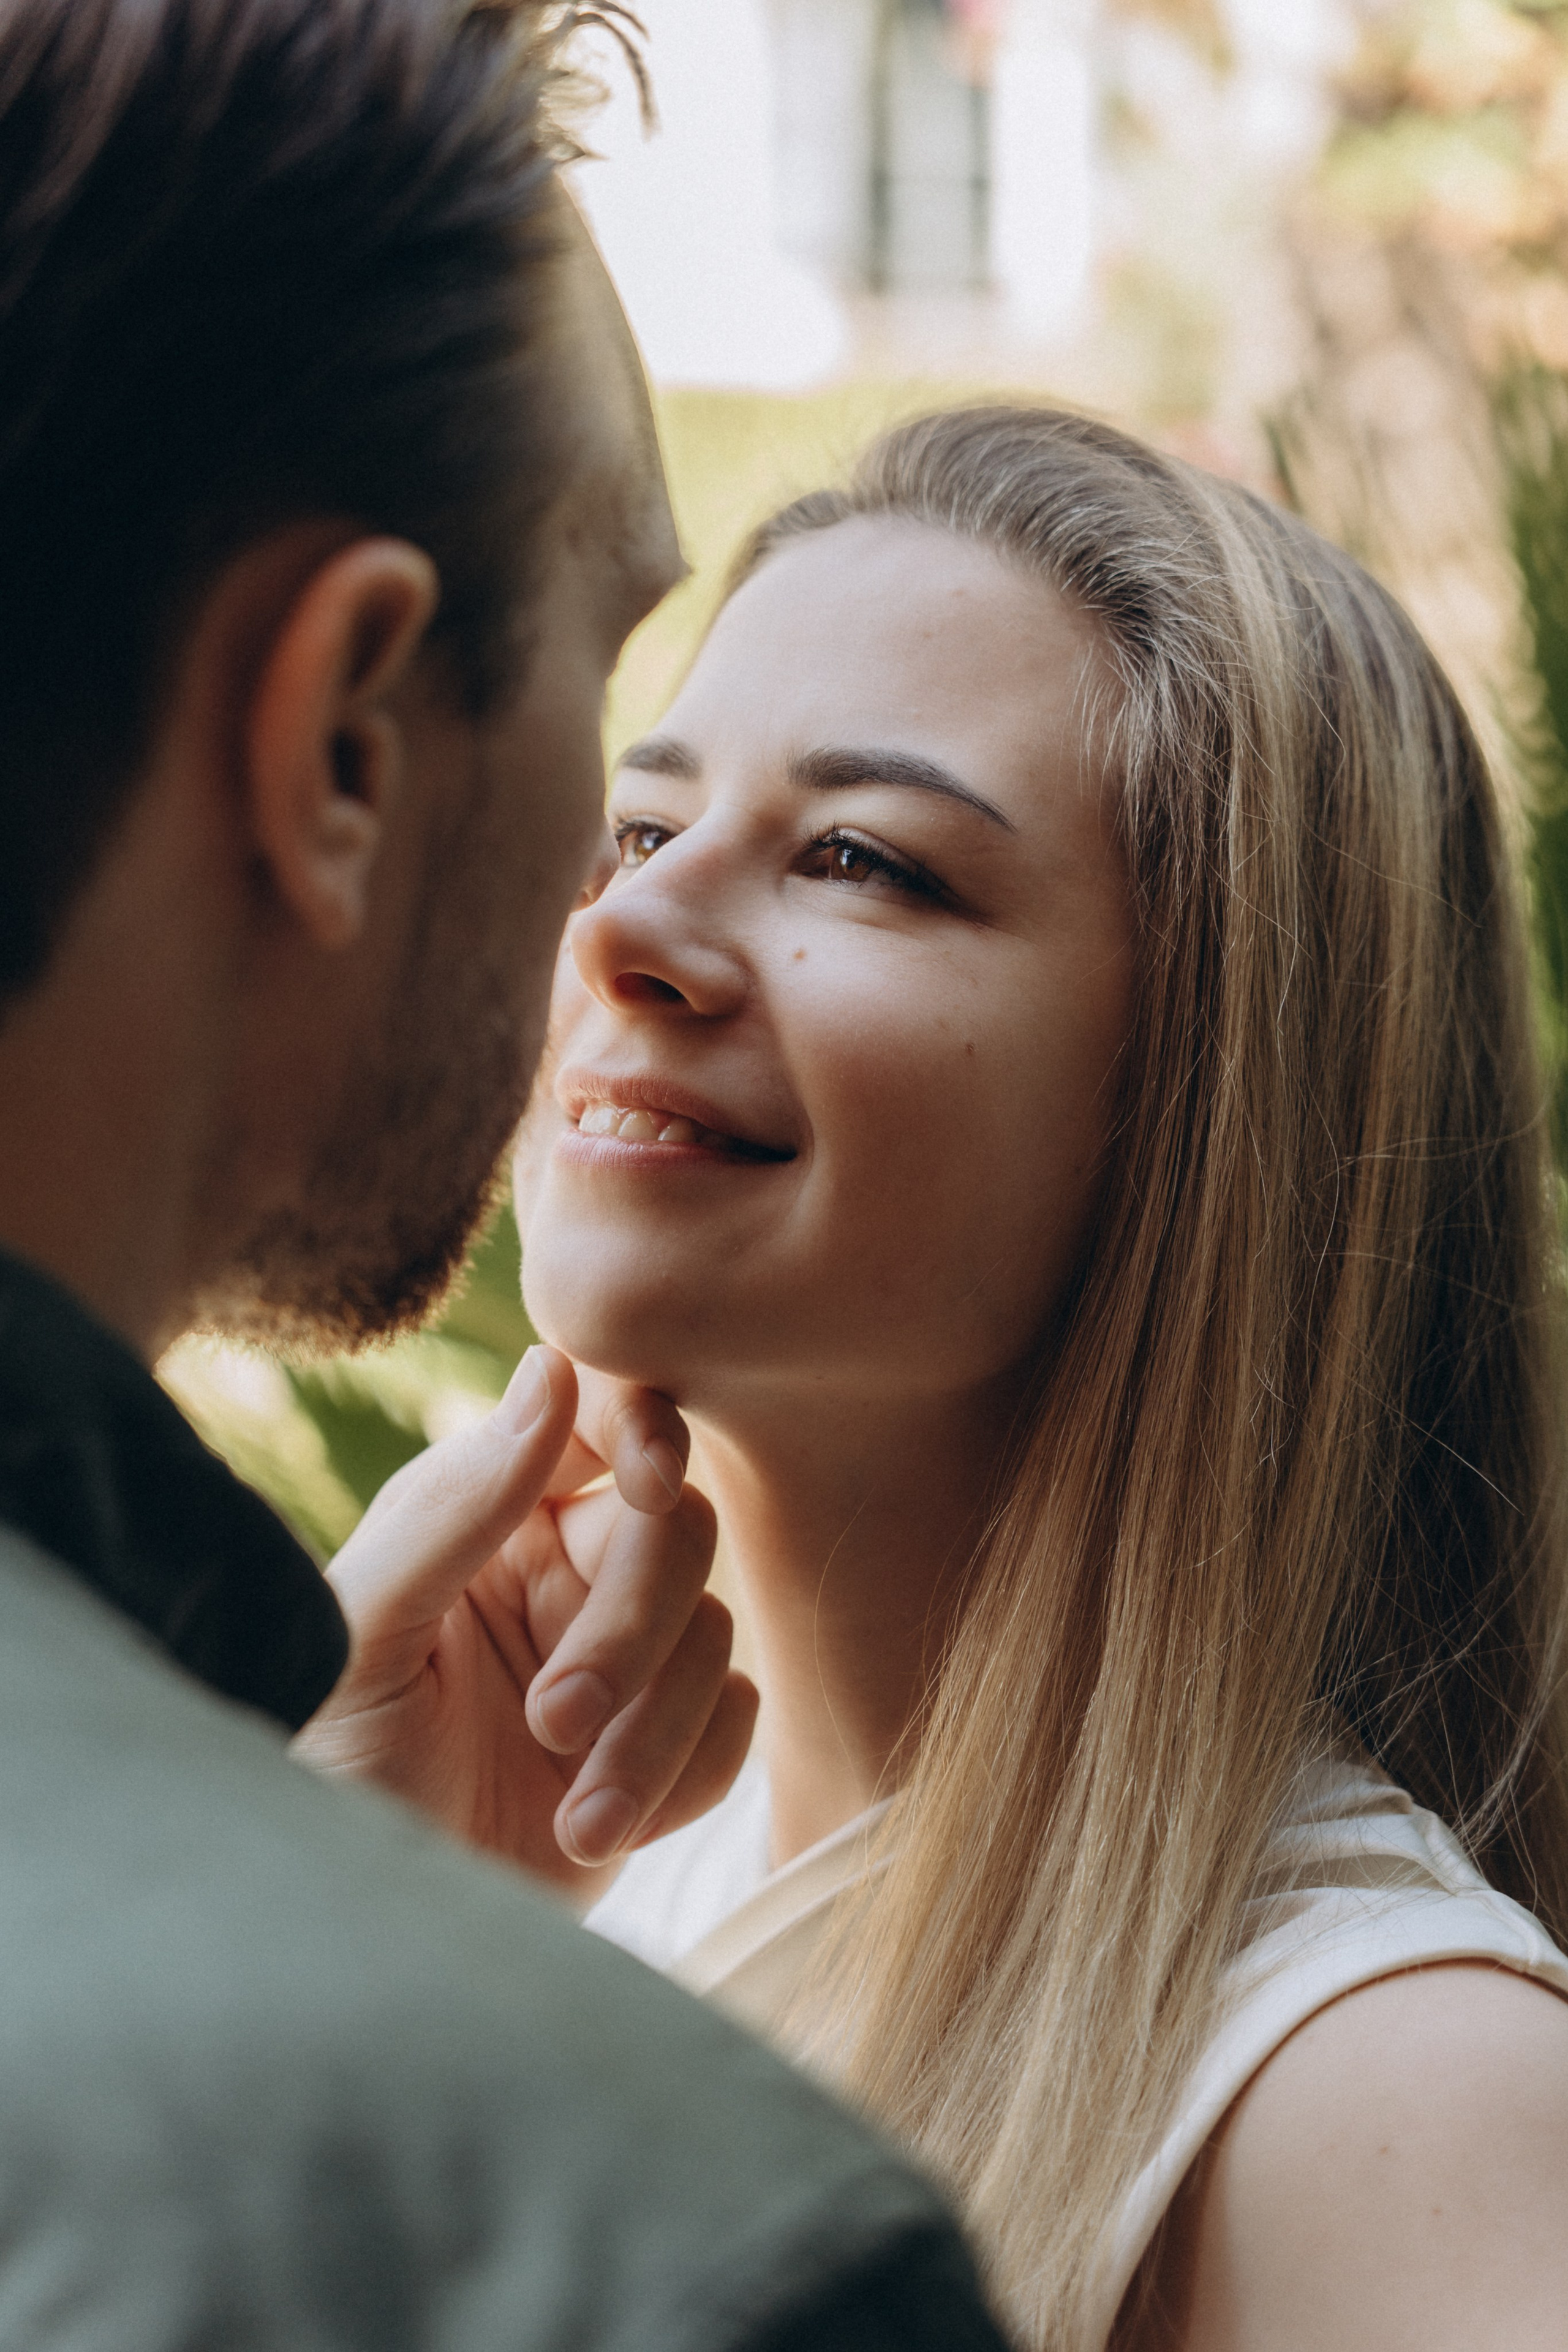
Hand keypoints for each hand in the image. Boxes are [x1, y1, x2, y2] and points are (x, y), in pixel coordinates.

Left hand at [292, 1346, 757, 1902]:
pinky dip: (684, 1779)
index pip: (596, 1424)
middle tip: (554, 1723)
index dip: (643, 1433)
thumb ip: (451, 1506)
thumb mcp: (361, 1636)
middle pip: (676, 1535)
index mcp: (489, 1517)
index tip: (647, 1482)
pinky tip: (601, 1832)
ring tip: (574, 1820)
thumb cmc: (334, 1777)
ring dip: (653, 1735)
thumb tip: (548, 1369)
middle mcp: (565, 1571)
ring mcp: (621, 1660)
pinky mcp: (663, 1746)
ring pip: (714, 1636)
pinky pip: (736, 1722)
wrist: (367, 1942)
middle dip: (631, 1636)